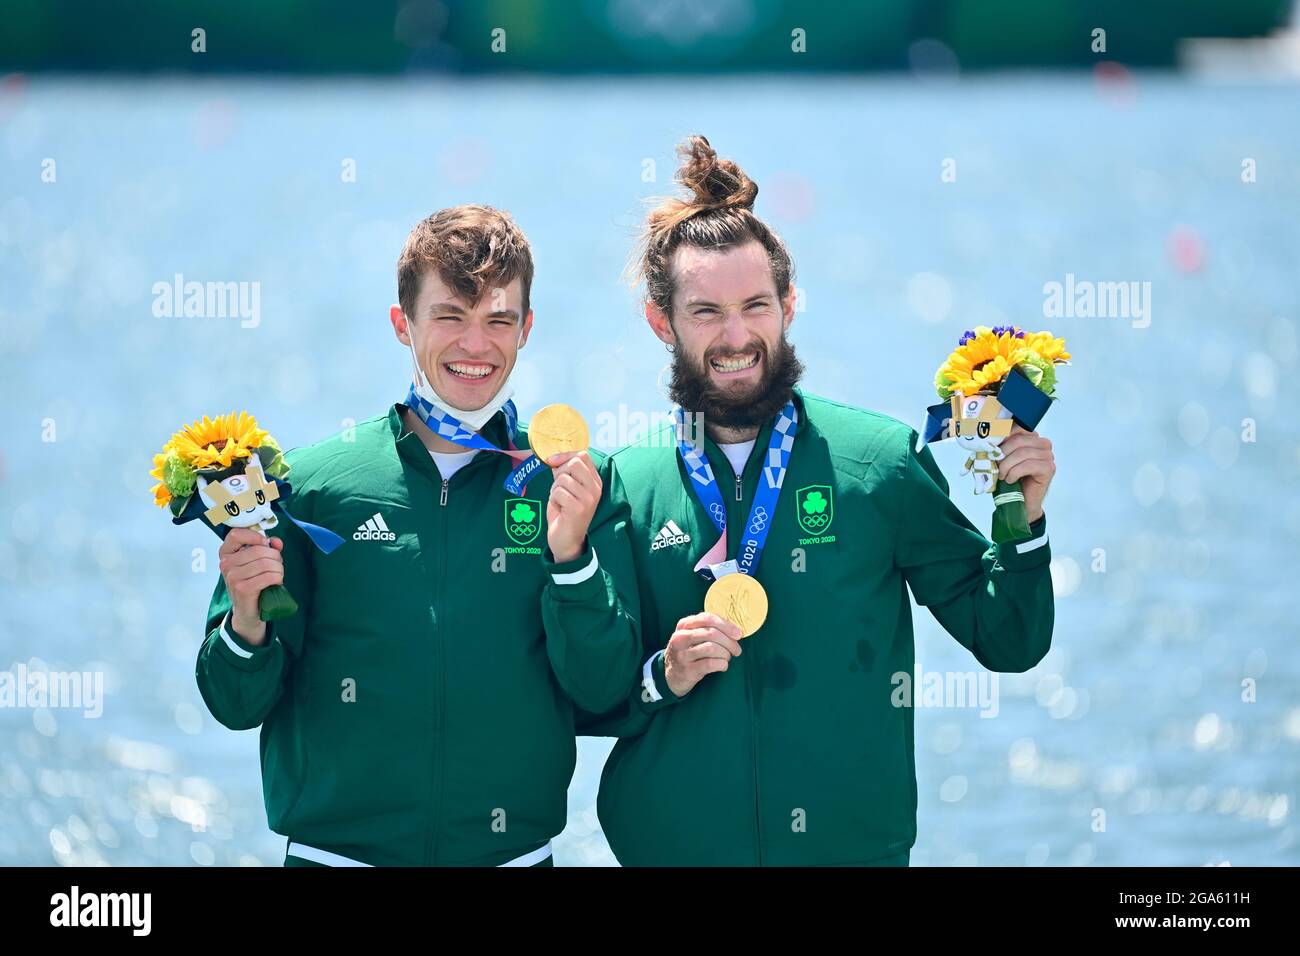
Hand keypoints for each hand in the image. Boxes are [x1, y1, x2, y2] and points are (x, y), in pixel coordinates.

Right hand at [218, 527, 283, 644]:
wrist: (248, 611)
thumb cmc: (254, 582)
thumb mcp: (259, 561)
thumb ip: (268, 547)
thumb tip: (276, 541)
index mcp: (226, 553)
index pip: (236, 534)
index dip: (255, 536)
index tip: (265, 543)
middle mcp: (226, 564)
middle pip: (259, 549)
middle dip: (275, 557)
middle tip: (277, 566)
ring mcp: (232, 577)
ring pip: (266, 563)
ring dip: (278, 568)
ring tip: (277, 575)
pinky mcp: (242, 589)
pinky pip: (268, 576)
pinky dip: (278, 578)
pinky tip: (276, 582)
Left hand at [545, 451, 601, 563]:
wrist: (567, 541)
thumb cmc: (564, 513)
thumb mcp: (567, 488)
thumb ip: (565, 473)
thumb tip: (554, 458)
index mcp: (595, 481)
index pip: (583, 456)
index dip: (565, 455)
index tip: (552, 461)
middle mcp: (595, 488)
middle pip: (575, 463)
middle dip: (560, 472)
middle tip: (559, 488)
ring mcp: (589, 498)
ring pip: (563, 478)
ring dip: (555, 489)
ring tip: (560, 502)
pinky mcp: (579, 508)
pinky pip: (558, 492)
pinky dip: (553, 499)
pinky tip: (560, 509)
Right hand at [663, 612, 743, 697]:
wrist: (671, 675)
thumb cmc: (688, 652)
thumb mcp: (692, 636)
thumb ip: (709, 629)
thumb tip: (735, 631)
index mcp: (683, 625)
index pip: (707, 618)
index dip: (726, 625)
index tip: (738, 634)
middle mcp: (680, 638)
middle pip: (712, 633)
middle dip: (729, 642)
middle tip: (736, 650)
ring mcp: (682, 654)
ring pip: (712, 648)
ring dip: (726, 654)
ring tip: (727, 658)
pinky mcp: (687, 670)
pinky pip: (710, 664)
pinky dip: (722, 664)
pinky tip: (723, 666)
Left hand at [997, 425, 1054, 522]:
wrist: (1020, 502)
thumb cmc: (1011, 480)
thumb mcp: (1001, 460)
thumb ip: (998, 448)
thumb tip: (985, 441)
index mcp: (1031, 437)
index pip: (1017, 428)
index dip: (1001, 438)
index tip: (990, 449)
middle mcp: (1042, 444)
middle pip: (1018, 440)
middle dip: (1002, 453)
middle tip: (995, 466)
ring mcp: (1048, 456)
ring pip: (1022, 453)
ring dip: (1007, 465)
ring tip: (1002, 475)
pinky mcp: (1049, 469)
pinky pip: (1028, 465)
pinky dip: (1014, 473)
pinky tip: (1010, 480)